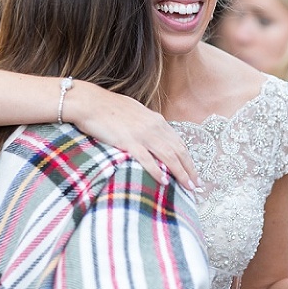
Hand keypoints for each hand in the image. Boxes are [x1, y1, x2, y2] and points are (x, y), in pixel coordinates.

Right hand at [69, 81, 198, 191]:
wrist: (90, 102)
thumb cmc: (109, 107)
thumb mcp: (135, 111)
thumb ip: (147, 123)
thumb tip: (155, 133)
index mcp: (156, 120)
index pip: (178, 142)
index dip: (188, 158)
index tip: (194, 171)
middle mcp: (154, 126)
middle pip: (178, 151)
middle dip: (190, 169)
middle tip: (197, 184)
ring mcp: (142, 134)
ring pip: (168, 156)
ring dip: (180, 173)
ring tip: (188, 186)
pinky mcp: (128, 142)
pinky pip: (147, 159)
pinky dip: (157, 171)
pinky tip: (164, 181)